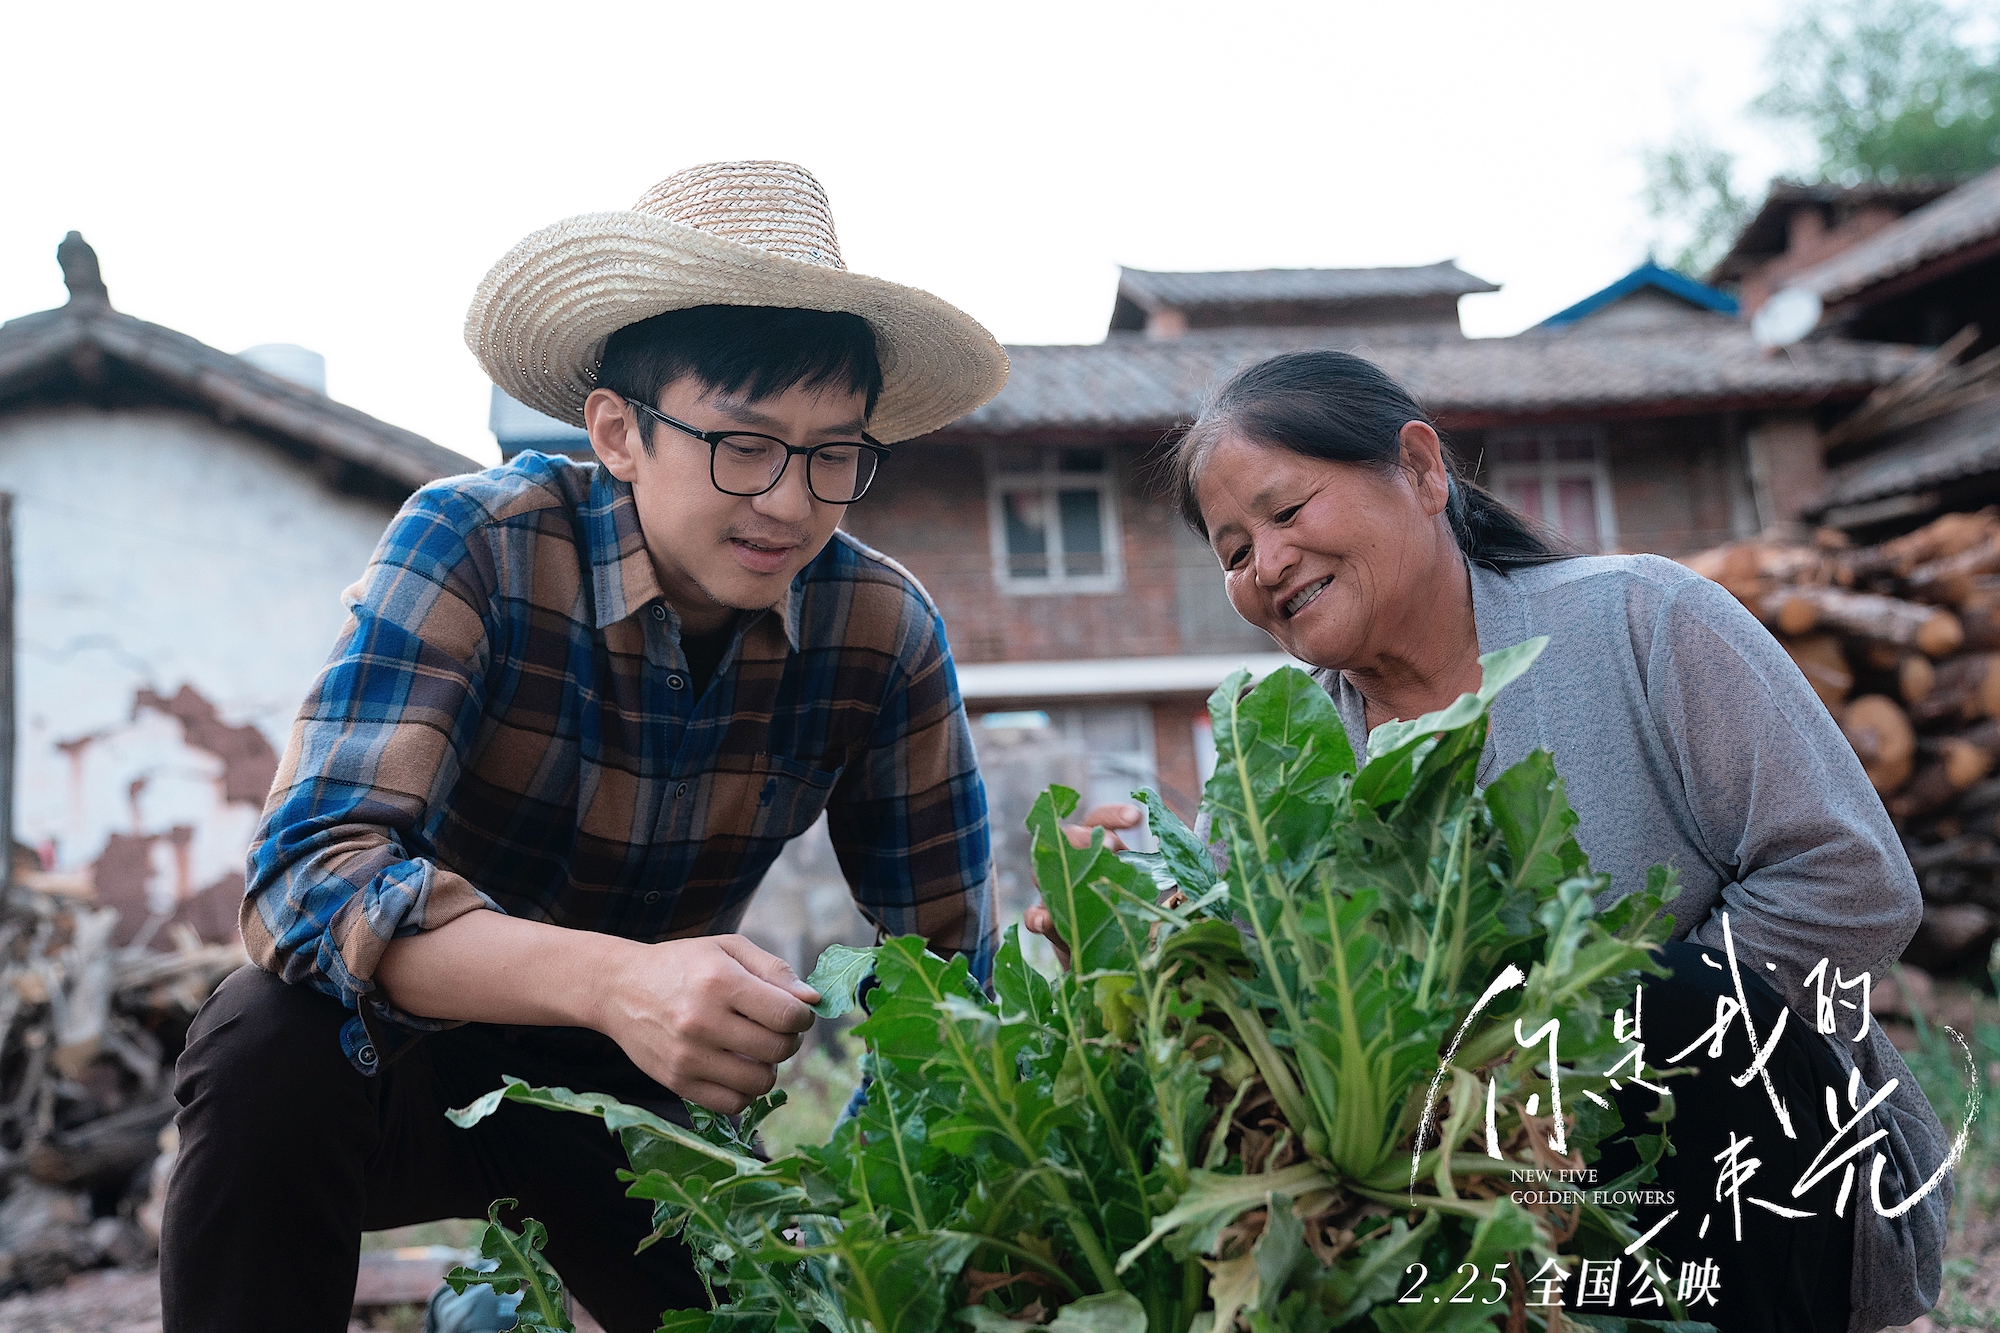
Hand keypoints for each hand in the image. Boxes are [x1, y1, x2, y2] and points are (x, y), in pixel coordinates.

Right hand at [595, 934, 820, 1113]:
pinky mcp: (677, 1083)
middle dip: (790, 1040)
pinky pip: (734, 1103)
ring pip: (760, 1082)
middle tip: (777, 1029)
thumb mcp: (728, 948)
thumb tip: (813, 1000)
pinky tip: (738, 1068)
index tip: (796, 1012)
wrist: (620, 988)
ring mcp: (688, 1057)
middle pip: (778, 1050)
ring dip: (770, 1067)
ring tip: (756, 1049)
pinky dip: (746, 1090)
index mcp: (720, 982)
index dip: (803, 1017)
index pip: (787, 1016)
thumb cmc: (682, 964)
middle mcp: (703, 1022)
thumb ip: (774, 970)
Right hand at [1024, 802, 1144, 970]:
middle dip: (1087, 838)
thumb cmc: (1133, 918)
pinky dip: (1036, 917)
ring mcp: (1058, 892)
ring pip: (1044, 870)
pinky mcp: (1048, 923)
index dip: (1114, 815)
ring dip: (1056, 871)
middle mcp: (1077, 865)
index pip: (1101, 821)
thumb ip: (1160, 886)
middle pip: (1069, 837)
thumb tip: (1190, 883)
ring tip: (1075, 880)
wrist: (1113, 961)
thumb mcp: (1149, 898)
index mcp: (1103, 852)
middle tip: (1108, 847)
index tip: (1136, 817)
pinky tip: (1044, 920)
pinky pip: (1034, 916)